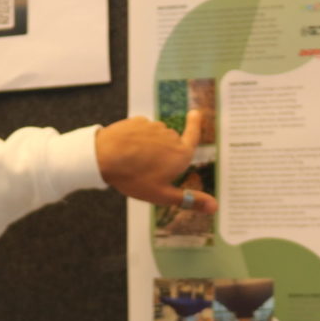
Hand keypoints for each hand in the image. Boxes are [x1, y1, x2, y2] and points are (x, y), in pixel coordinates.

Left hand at [95, 110, 217, 212]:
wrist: (104, 157)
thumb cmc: (135, 178)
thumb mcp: (163, 195)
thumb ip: (189, 200)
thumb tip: (215, 207)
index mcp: (180, 155)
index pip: (194, 135)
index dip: (195, 124)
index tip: (196, 113)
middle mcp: (171, 137)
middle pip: (171, 143)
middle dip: (164, 152)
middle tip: (150, 170)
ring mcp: (153, 127)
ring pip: (155, 136)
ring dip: (150, 145)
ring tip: (136, 162)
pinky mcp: (137, 121)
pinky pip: (141, 130)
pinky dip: (137, 138)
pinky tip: (127, 150)